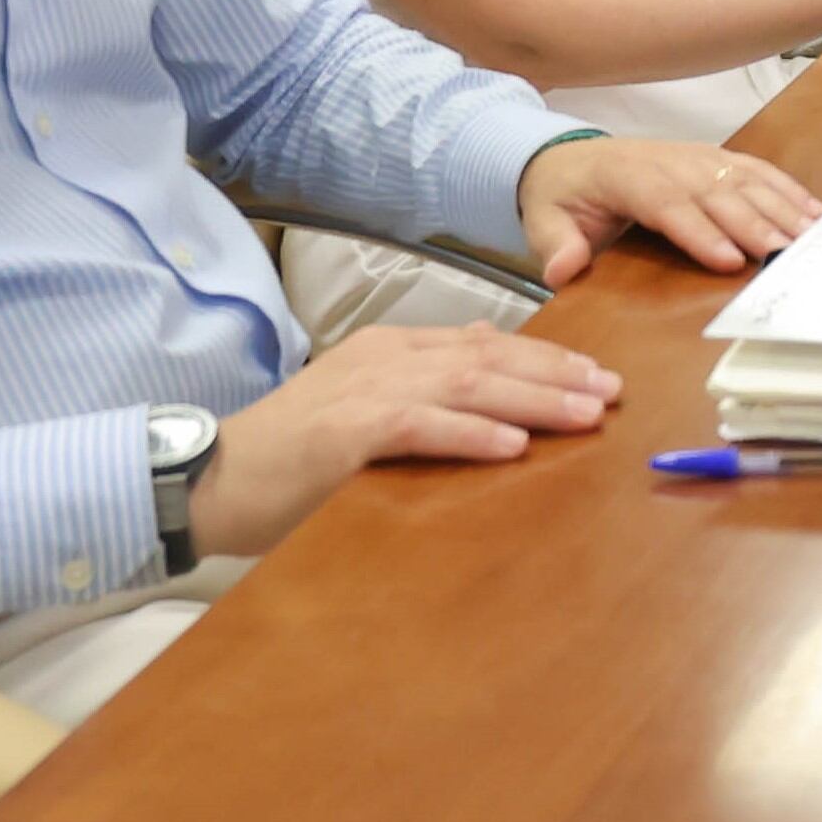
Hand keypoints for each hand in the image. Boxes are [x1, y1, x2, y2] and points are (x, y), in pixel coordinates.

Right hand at [186, 322, 620, 559]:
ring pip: (468, 383)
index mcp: (391, 348)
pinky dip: (472, 432)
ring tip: (586, 414)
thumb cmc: (290, 455)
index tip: (597, 374)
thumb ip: (422, 378)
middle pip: (488, 356)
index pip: (485, 343)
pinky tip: (514, 444)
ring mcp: (364, 391)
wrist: (210, 479)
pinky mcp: (346, 432)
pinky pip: (422, 426)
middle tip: (612, 391)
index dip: (546, 356)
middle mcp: (384, 358)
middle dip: (557, 373)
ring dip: (534, 399)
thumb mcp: (363, 404)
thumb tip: (482, 348)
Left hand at [517, 134, 821, 281]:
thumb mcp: (544, 219)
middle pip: (716, 191)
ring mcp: (697, 155)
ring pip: (744, 179)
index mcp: (626, 175)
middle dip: (754, 223)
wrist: (569, 157)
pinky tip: (815, 213)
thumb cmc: (563, 195)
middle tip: (785, 254)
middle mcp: (670, 160)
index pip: (667, 203)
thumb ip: (555, 244)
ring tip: (811, 238)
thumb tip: (563, 269)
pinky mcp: (716, 158)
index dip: (700, 232)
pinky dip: (789, 190)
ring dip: (780, 208)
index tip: (728, 261)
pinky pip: (757, 171)